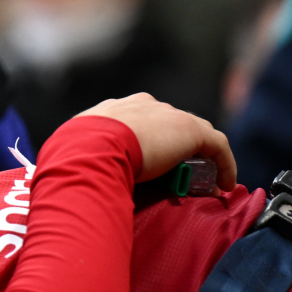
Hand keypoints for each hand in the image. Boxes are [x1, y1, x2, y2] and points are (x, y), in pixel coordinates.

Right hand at [76, 93, 236, 191]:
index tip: (149, 165)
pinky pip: (216, 146)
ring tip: (202, 182)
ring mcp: (169, 116)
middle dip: (174, 148)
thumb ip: (80, 160)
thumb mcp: (73, 154)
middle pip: (167, 126)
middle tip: (175, 175)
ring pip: (193, 135)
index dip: (146, 143)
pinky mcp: (191, 130)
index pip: (138, 122)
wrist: (89, 149)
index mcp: (113, 111)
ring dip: (199, 158)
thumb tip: (67, 182)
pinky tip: (224, 185)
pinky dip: (224, 164)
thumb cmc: (72, 156)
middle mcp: (143, 106)